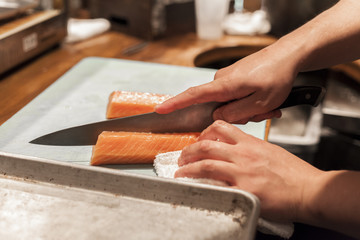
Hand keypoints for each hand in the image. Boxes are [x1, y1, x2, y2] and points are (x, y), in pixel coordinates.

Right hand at [156, 45, 296, 123]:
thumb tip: (217, 117)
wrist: (288, 56)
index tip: (160, 110)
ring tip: (268, 104)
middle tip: (262, 112)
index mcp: (224, 86)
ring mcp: (229, 78)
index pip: (192, 96)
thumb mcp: (259, 103)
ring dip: (248, 108)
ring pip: (231, 104)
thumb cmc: (277, 77)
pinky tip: (266, 100)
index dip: (175, 104)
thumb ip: (234, 114)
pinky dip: (250, 102)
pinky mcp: (236, 78)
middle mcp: (222, 80)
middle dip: (239, 115)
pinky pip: (237, 96)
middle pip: (219, 108)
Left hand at [175, 120, 322, 220]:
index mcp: (251, 142)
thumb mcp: (271, 151)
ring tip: (180, 171)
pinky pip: (215, 185)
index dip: (204, 132)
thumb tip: (235, 153)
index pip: (221, 127)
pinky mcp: (243, 190)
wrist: (309, 190)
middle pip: (207, 144)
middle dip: (189, 150)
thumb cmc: (294, 173)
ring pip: (205, 163)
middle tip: (183, 157)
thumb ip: (251, 150)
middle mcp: (243, 154)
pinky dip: (201, 184)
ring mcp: (242, 172)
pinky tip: (195, 186)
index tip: (199, 140)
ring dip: (188, 167)